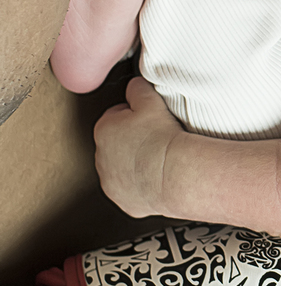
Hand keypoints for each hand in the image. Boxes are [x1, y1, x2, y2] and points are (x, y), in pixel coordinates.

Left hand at [94, 76, 185, 219]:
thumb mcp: (149, 99)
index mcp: (103, 129)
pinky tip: (156, 178)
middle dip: (132, 141)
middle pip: (117, 144)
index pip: (115, 117)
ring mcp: (111, 182)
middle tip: (154, 139)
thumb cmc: (162, 138)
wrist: (174, 173)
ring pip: (122, 168)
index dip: (134, 117)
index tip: (148, 121)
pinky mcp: (123, 201)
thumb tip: (133, 85)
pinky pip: (131, 190)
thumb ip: (136, 88)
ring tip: (156, 159)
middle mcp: (101, 158)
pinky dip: (141, 186)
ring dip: (135, 164)